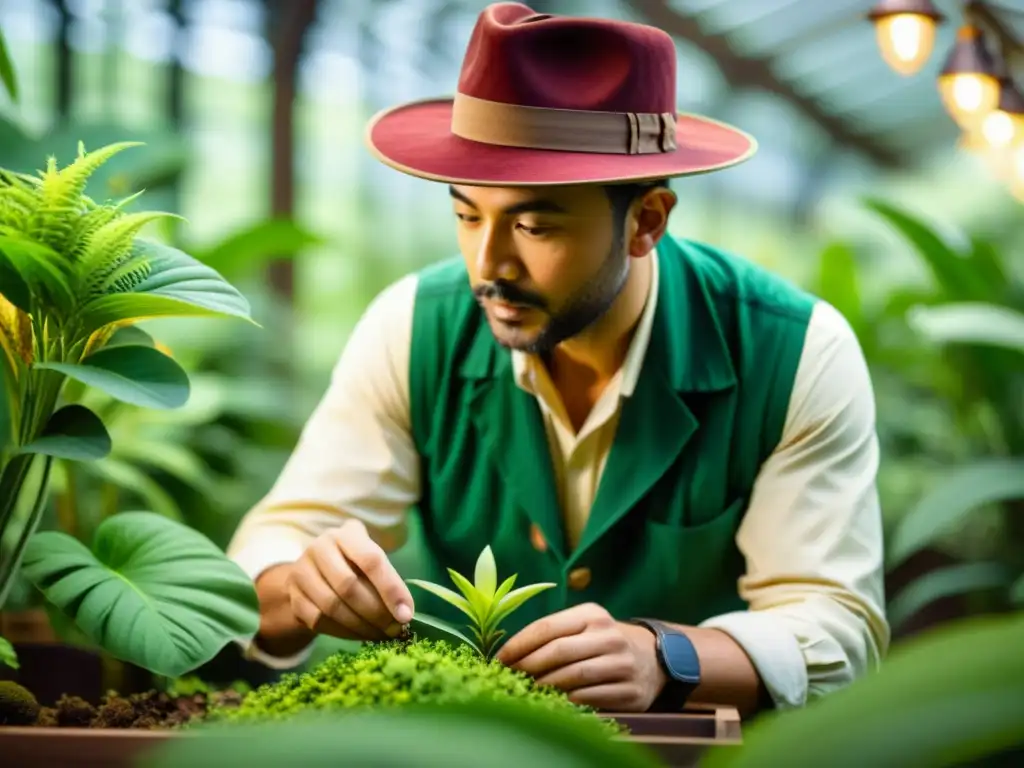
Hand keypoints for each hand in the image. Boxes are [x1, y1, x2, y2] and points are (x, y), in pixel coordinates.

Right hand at [285, 519, 414, 640]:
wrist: (315, 572)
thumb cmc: (354, 564)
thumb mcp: (370, 560)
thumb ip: (388, 579)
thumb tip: (405, 612)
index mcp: (346, 534)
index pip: (371, 560)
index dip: (391, 589)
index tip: (406, 615)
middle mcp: (319, 548)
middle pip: (349, 586)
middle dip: (376, 613)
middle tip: (395, 630)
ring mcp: (301, 572)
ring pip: (332, 607)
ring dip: (361, 626)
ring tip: (381, 635)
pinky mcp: (293, 596)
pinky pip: (319, 621)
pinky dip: (343, 633)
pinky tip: (360, 635)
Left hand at [495, 602, 667, 711]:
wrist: (653, 658)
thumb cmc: (603, 641)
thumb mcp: (584, 625)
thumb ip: (554, 634)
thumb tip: (509, 654)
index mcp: (592, 614)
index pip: (547, 626)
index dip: (519, 644)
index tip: (499, 658)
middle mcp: (608, 635)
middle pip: (558, 652)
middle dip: (528, 666)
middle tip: (509, 677)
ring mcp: (621, 663)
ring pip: (573, 677)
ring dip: (545, 686)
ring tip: (527, 691)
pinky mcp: (630, 691)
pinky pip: (590, 698)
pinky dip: (567, 701)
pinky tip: (554, 702)